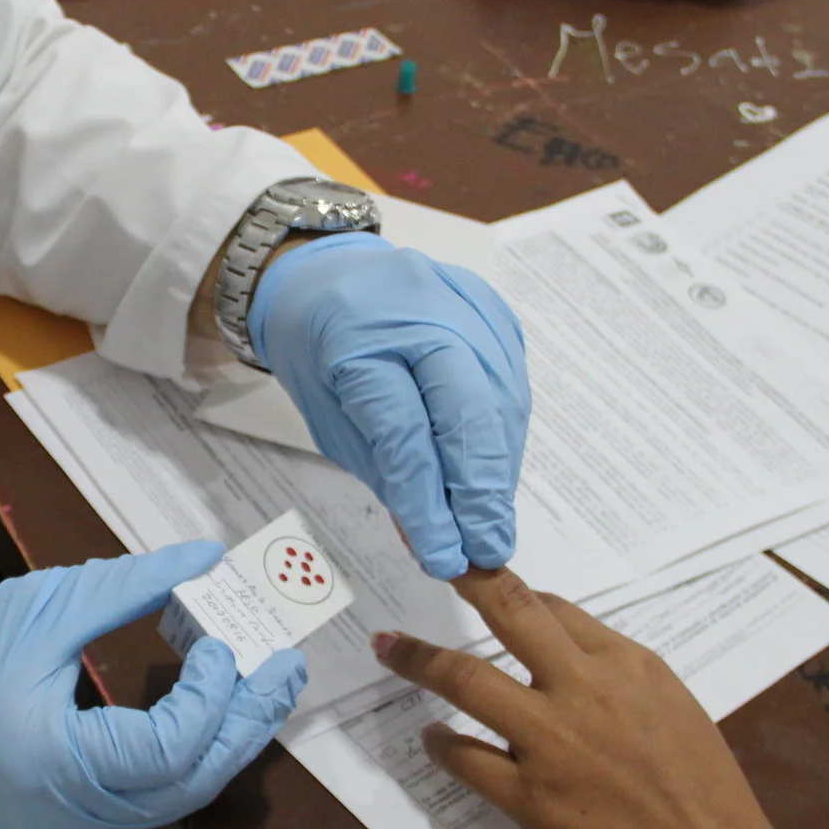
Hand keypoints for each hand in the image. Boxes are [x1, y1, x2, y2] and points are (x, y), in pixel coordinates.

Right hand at [0, 543, 307, 828]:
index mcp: (55, 764)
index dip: (213, 694)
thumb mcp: (37, 608)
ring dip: (227, 739)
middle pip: (193, 782)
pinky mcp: (74, 828)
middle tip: (285, 664)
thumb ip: (127, 587)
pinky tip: (209, 709)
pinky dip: (189, 755)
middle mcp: (74, 815)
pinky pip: (152, 799)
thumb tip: (205, 557)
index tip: (220, 638)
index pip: (170, 747)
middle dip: (248, 721)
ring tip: (262, 683)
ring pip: (180, 798)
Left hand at [250, 234, 529, 580]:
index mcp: (357, 334)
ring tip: (489, 525)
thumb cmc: (317, 345)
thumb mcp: (327, 415)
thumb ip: (384, 471)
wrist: (327, 272)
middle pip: (469, 409)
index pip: (404, 430)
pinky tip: (493, 476)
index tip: (444, 556)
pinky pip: (511, 382)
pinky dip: (504, 438)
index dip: (429, 501)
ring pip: (501, 400)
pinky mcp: (493, 309)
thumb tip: (434, 536)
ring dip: (498, 471)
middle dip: (481, 491)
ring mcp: (464, 303)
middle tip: (487, 548)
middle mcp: (420, 310)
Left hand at [374, 569, 775, 828]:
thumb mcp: (676, 713)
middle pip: (509, 614)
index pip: (556, 609)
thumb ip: (623, 683)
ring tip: (390, 651)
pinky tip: (432, 740)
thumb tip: (575, 667)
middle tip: (432, 567)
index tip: (491, 591)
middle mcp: (584, 688)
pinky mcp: (530, 797)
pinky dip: (442, 745)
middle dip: (464, 585)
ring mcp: (551, 741)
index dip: (515, 596)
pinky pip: (467, 758)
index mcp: (628, 665)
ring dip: (419, 660)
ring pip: (466, 679)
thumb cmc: (708, 796)